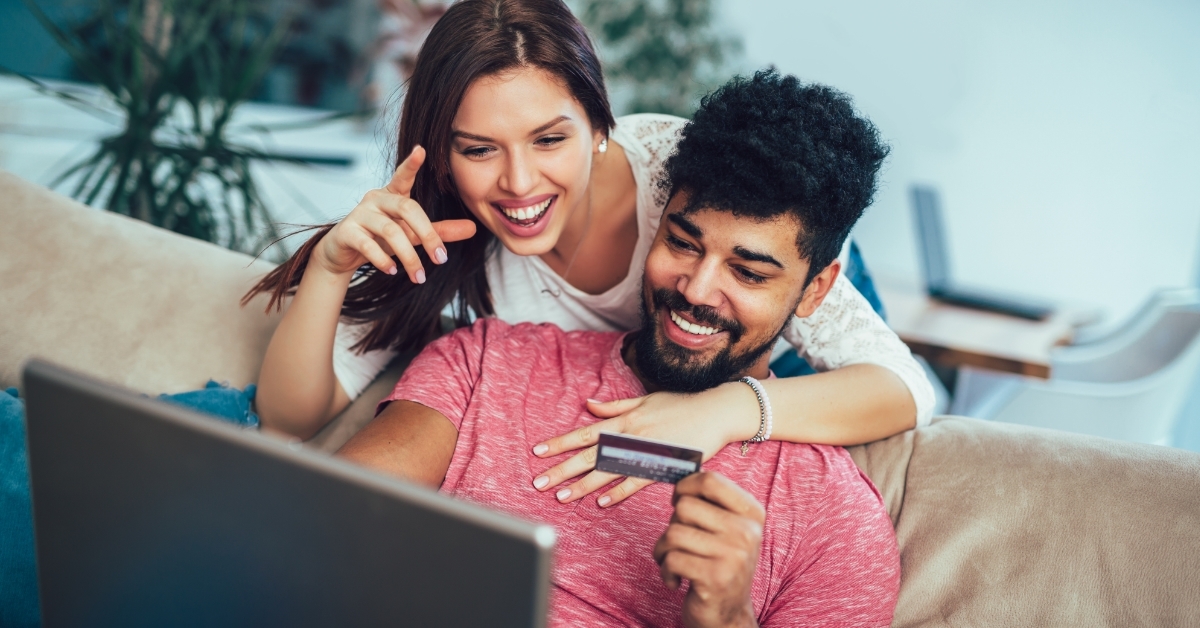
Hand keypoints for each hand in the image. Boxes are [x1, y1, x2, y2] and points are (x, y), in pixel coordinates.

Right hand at [313, 146, 476, 282]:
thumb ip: (439, 230)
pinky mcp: (346, 232)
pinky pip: (367, 244)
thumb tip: (473, 228)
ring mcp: (359, 214)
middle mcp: (375, 199)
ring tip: (419, 276)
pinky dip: (383, 259)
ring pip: (390, 231)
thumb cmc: (380, 238)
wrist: (342, 254)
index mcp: (392, 194)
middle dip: (428, 234)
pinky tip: (392, 271)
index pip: (403, 176)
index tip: (421, 150)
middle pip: (407, 208)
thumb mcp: (412, 234)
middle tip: (441, 259)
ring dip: (409, 257)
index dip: (411, 164)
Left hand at [530, 383, 757, 505]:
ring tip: (562, 497)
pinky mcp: (662, 465)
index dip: (560, 442)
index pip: (584, 433)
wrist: (715, 412)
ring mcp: (645, 452)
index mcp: (624, 420)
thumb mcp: (645, 399)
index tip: (539, 451)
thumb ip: (615, 406)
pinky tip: (600, 502)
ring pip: (607, 471)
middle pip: (589, 455)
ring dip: (583, 484)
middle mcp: (630, 435)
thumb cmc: (680, 405)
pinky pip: (635, 481)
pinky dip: (618, 492)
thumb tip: (589, 404)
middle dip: (562, 469)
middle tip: (539, 482)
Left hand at [654, 472, 762, 627]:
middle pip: (685, 506)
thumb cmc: (719, 566)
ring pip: (673, 533)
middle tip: (680, 543)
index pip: (710, 480)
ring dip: (663, 550)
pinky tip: (676, 581)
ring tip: (673, 563)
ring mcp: (734, 555)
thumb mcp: (726, 530)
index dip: (685, 487)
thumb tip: (679, 476)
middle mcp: (747, 531)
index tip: (678, 502)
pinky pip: (671, 559)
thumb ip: (710, 503)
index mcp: (752, 513)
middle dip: (671, 525)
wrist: (728, 616)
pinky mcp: (716, 577)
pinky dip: (665, 571)